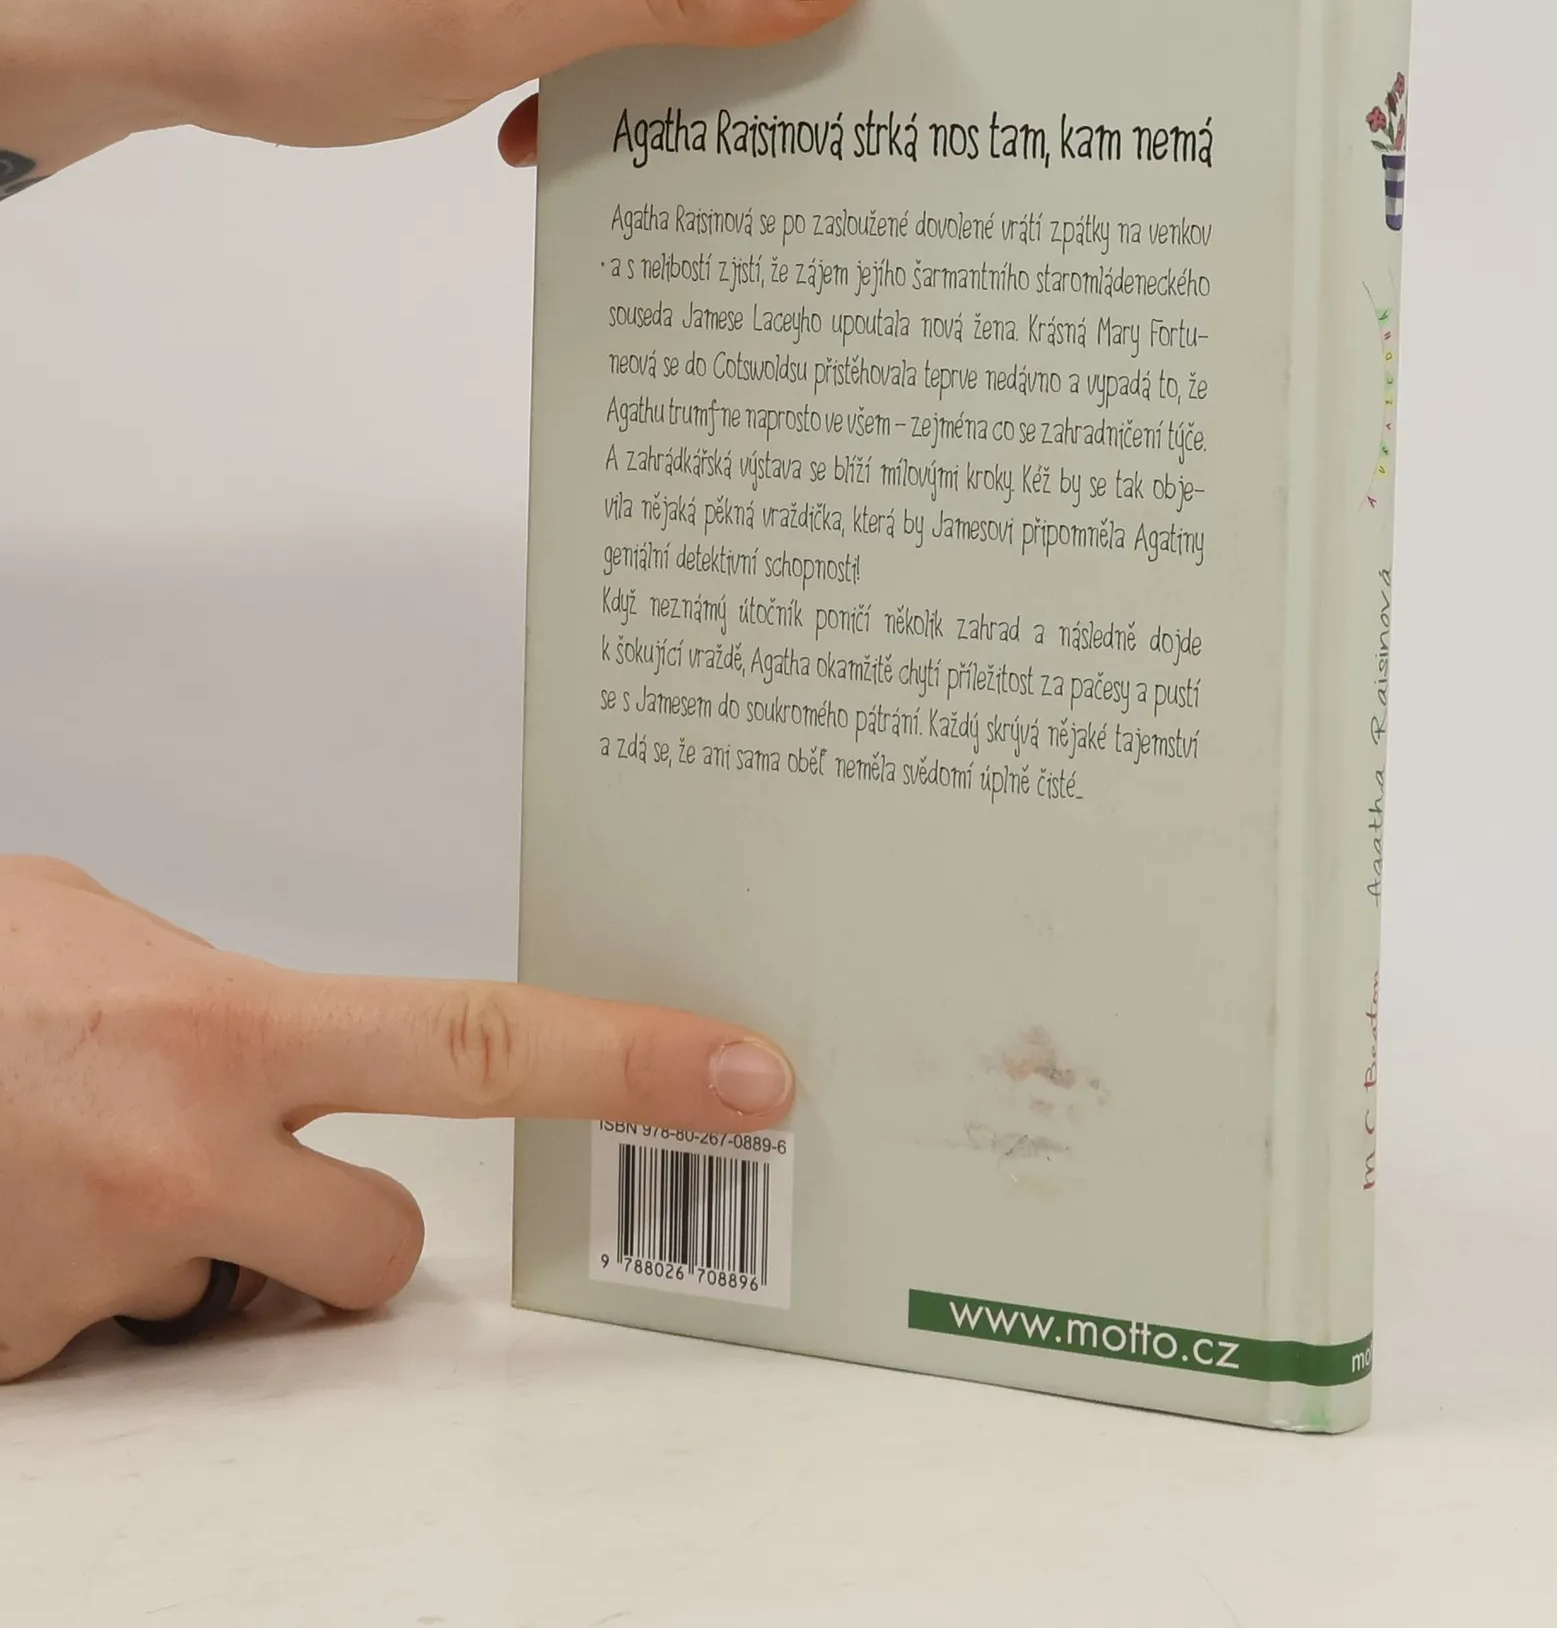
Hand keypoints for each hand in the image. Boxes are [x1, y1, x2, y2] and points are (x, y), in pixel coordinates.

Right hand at [0, 856, 794, 1381]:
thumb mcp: (92, 934)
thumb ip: (216, 986)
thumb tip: (280, 1029)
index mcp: (221, 1025)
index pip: (485, 1048)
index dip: (630, 1063)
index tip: (745, 1078)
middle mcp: (175, 1159)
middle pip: (377, 1260)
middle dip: (338, 1245)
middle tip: (248, 1178)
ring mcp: (94, 1273)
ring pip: (224, 1311)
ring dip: (182, 1266)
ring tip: (69, 1172)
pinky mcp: (21, 1361)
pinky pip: (110, 1345)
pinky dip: (77, 1295)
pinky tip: (10, 1215)